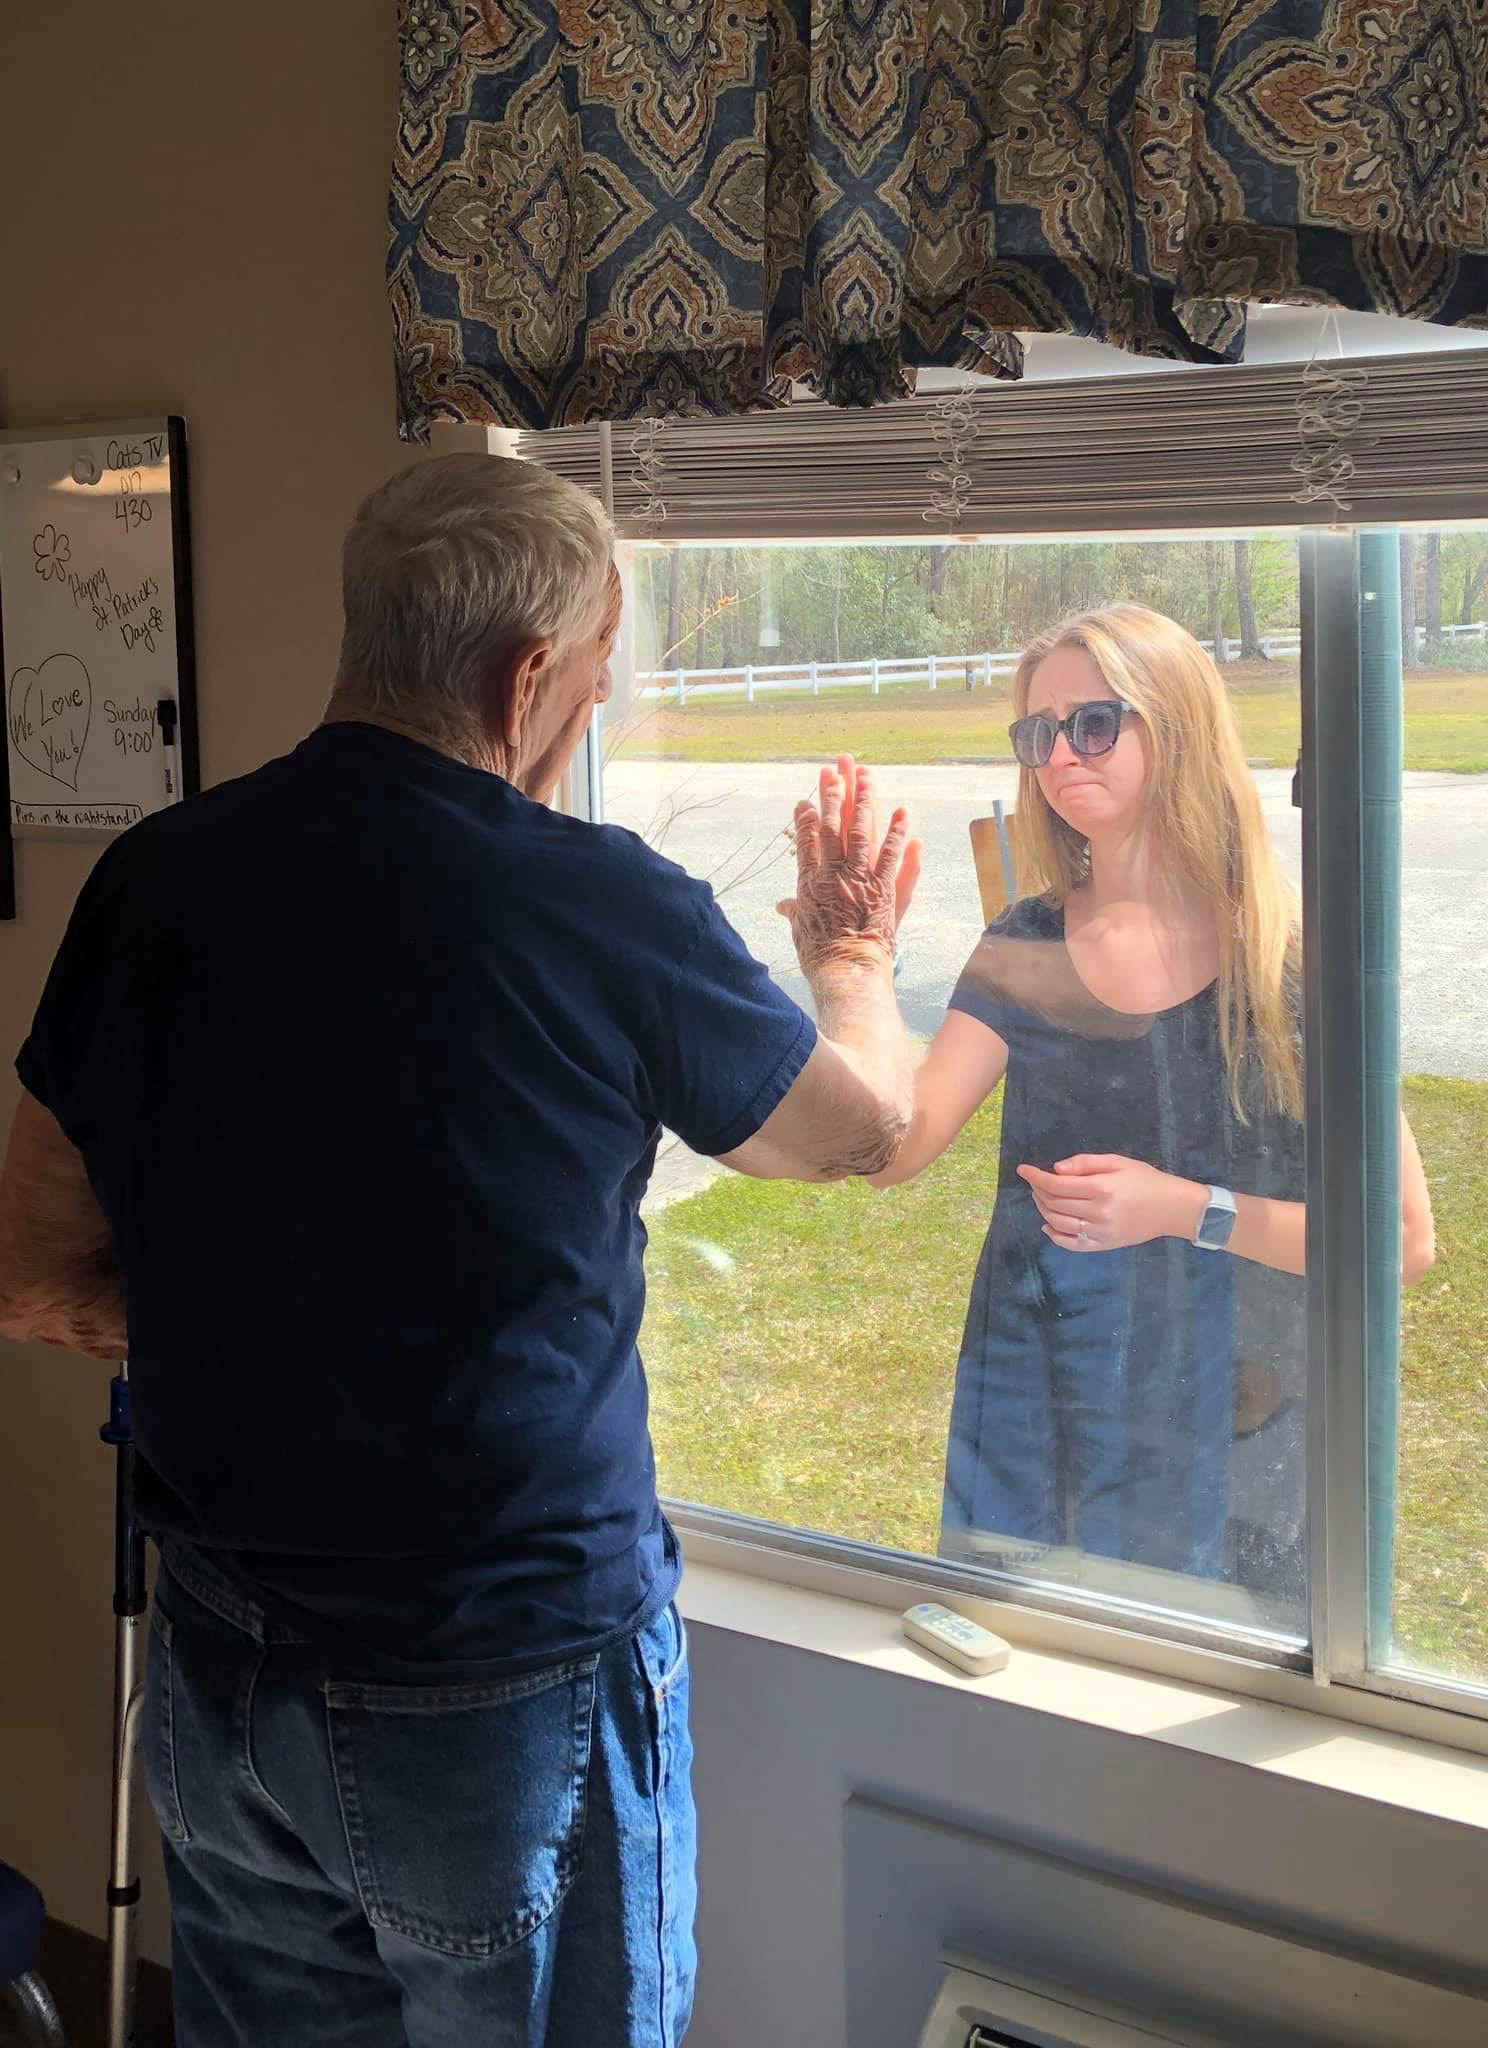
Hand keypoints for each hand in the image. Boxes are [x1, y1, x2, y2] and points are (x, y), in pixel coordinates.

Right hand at [776, 755, 916, 977]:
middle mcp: (832, 874)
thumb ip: (794, 913)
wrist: (847, 971)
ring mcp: (859, 878)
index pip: (805, 843)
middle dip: (833, 796)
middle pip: (832, 827)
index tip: (804, 802)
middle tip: (833, 771)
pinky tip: (902, 811)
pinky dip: (898, 831)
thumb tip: (783, 905)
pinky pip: (892, 853)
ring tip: (867, 776)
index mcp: (810, 883)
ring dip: (865, 801)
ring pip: (862, 831)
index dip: (805, 820)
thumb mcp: (800, 932)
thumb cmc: (820, 957)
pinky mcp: (883, 886)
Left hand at [1018, 1155, 1206, 1252]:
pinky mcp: (1104, 1245)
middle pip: (1055, 1203)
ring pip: (1058, 1223)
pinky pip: (1072, 1244)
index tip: (1023, 1170)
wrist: (1173, 1208)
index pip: (1057, 1184)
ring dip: (1043, 1209)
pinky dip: (1055, 1236)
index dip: (1036, 1176)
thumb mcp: (1118, 1162)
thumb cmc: (1146, 1180)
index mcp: (1101, 1188)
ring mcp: (1100, 1232)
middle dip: (1038, 1190)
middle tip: (1035, 1181)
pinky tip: (1048, 1225)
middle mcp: (1098, 1212)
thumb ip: (1086, 1163)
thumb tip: (1056, 1169)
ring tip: (1041, 1198)